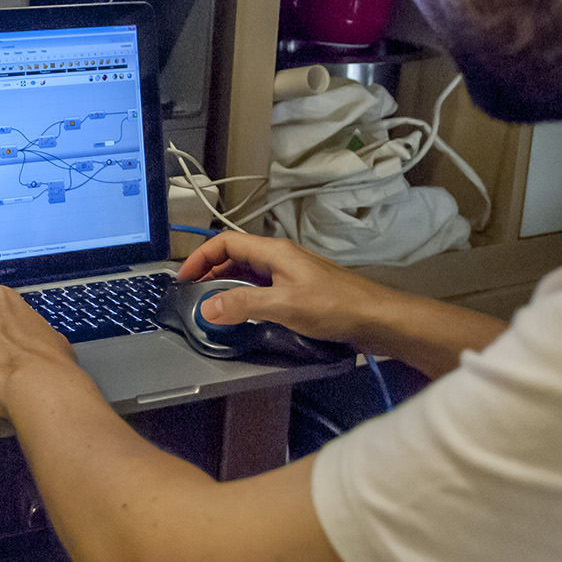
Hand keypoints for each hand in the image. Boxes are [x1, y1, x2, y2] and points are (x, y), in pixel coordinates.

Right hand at [175, 231, 398, 346]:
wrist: (377, 318)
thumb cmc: (334, 306)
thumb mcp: (283, 306)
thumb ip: (242, 305)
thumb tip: (207, 308)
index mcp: (274, 252)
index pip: (226, 243)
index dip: (200, 257)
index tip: (184, 278)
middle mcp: (280, 257)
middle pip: (235, 256)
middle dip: (209, 271)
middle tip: (192, 293)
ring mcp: (291, 272)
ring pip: (248, 272)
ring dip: (226, 284)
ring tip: (210, 303)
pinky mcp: (299, 289)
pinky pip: (262, 286)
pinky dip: (244, 295)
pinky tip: (241, 311)